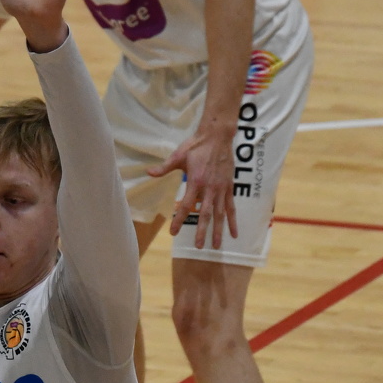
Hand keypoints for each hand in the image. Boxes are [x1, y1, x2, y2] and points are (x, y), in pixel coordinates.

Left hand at [157, 122, 237, 247]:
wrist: (218, 135)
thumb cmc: (196, 145)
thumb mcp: (178, 156)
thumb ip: (164, 168)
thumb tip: (148, 173)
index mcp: (195, 182)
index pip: (186, 206)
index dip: (179, 220)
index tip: (173, 233)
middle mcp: (210, 188)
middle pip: (205, 214)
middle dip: (201, 232)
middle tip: (198, 247)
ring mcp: (221, 189)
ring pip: (219, 214)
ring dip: (218, 231)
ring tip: (215, 245)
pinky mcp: (229, 187)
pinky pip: (231, 207)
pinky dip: (232, 220)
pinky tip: (234, 233)